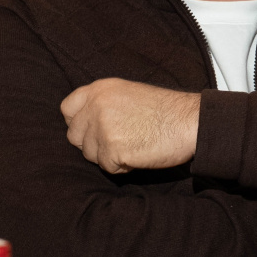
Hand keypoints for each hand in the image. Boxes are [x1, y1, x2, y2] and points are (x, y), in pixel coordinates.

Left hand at [61, 78, 199, 173]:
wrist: (189, 121)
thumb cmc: (165, 110)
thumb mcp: (128, 93)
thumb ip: (103, 103)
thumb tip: (85, 122)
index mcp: (100, 89)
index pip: (67, 108)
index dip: (78, 123)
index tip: (90, 129)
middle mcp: (96, 106)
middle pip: (75, 135)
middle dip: (92, 144)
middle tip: (118, 142)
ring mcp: (103, 128)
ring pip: (90, 154)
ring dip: (108, 156)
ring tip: (133, 145)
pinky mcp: (112, 149)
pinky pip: (107, 167)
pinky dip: (122, 166)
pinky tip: (138, 154)